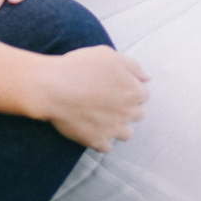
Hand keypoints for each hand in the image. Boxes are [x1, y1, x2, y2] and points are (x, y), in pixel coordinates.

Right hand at [34, 46, 150, 152]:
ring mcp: (113, 129)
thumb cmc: (79, 67)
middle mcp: (128, 112)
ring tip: (101, 116)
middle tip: (107, 99)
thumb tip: (147, 78)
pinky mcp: (97, 141)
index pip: (144, 94)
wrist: (53, 87)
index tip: (115, 85)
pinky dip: (101, 139)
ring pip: (126, 134)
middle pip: (138, 114)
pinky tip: (91, 127)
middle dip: (127, 107)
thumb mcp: (107, 54)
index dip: (129, 88)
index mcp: (133, 91)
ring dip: (118, 126)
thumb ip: (133, 66)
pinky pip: (107, 146)